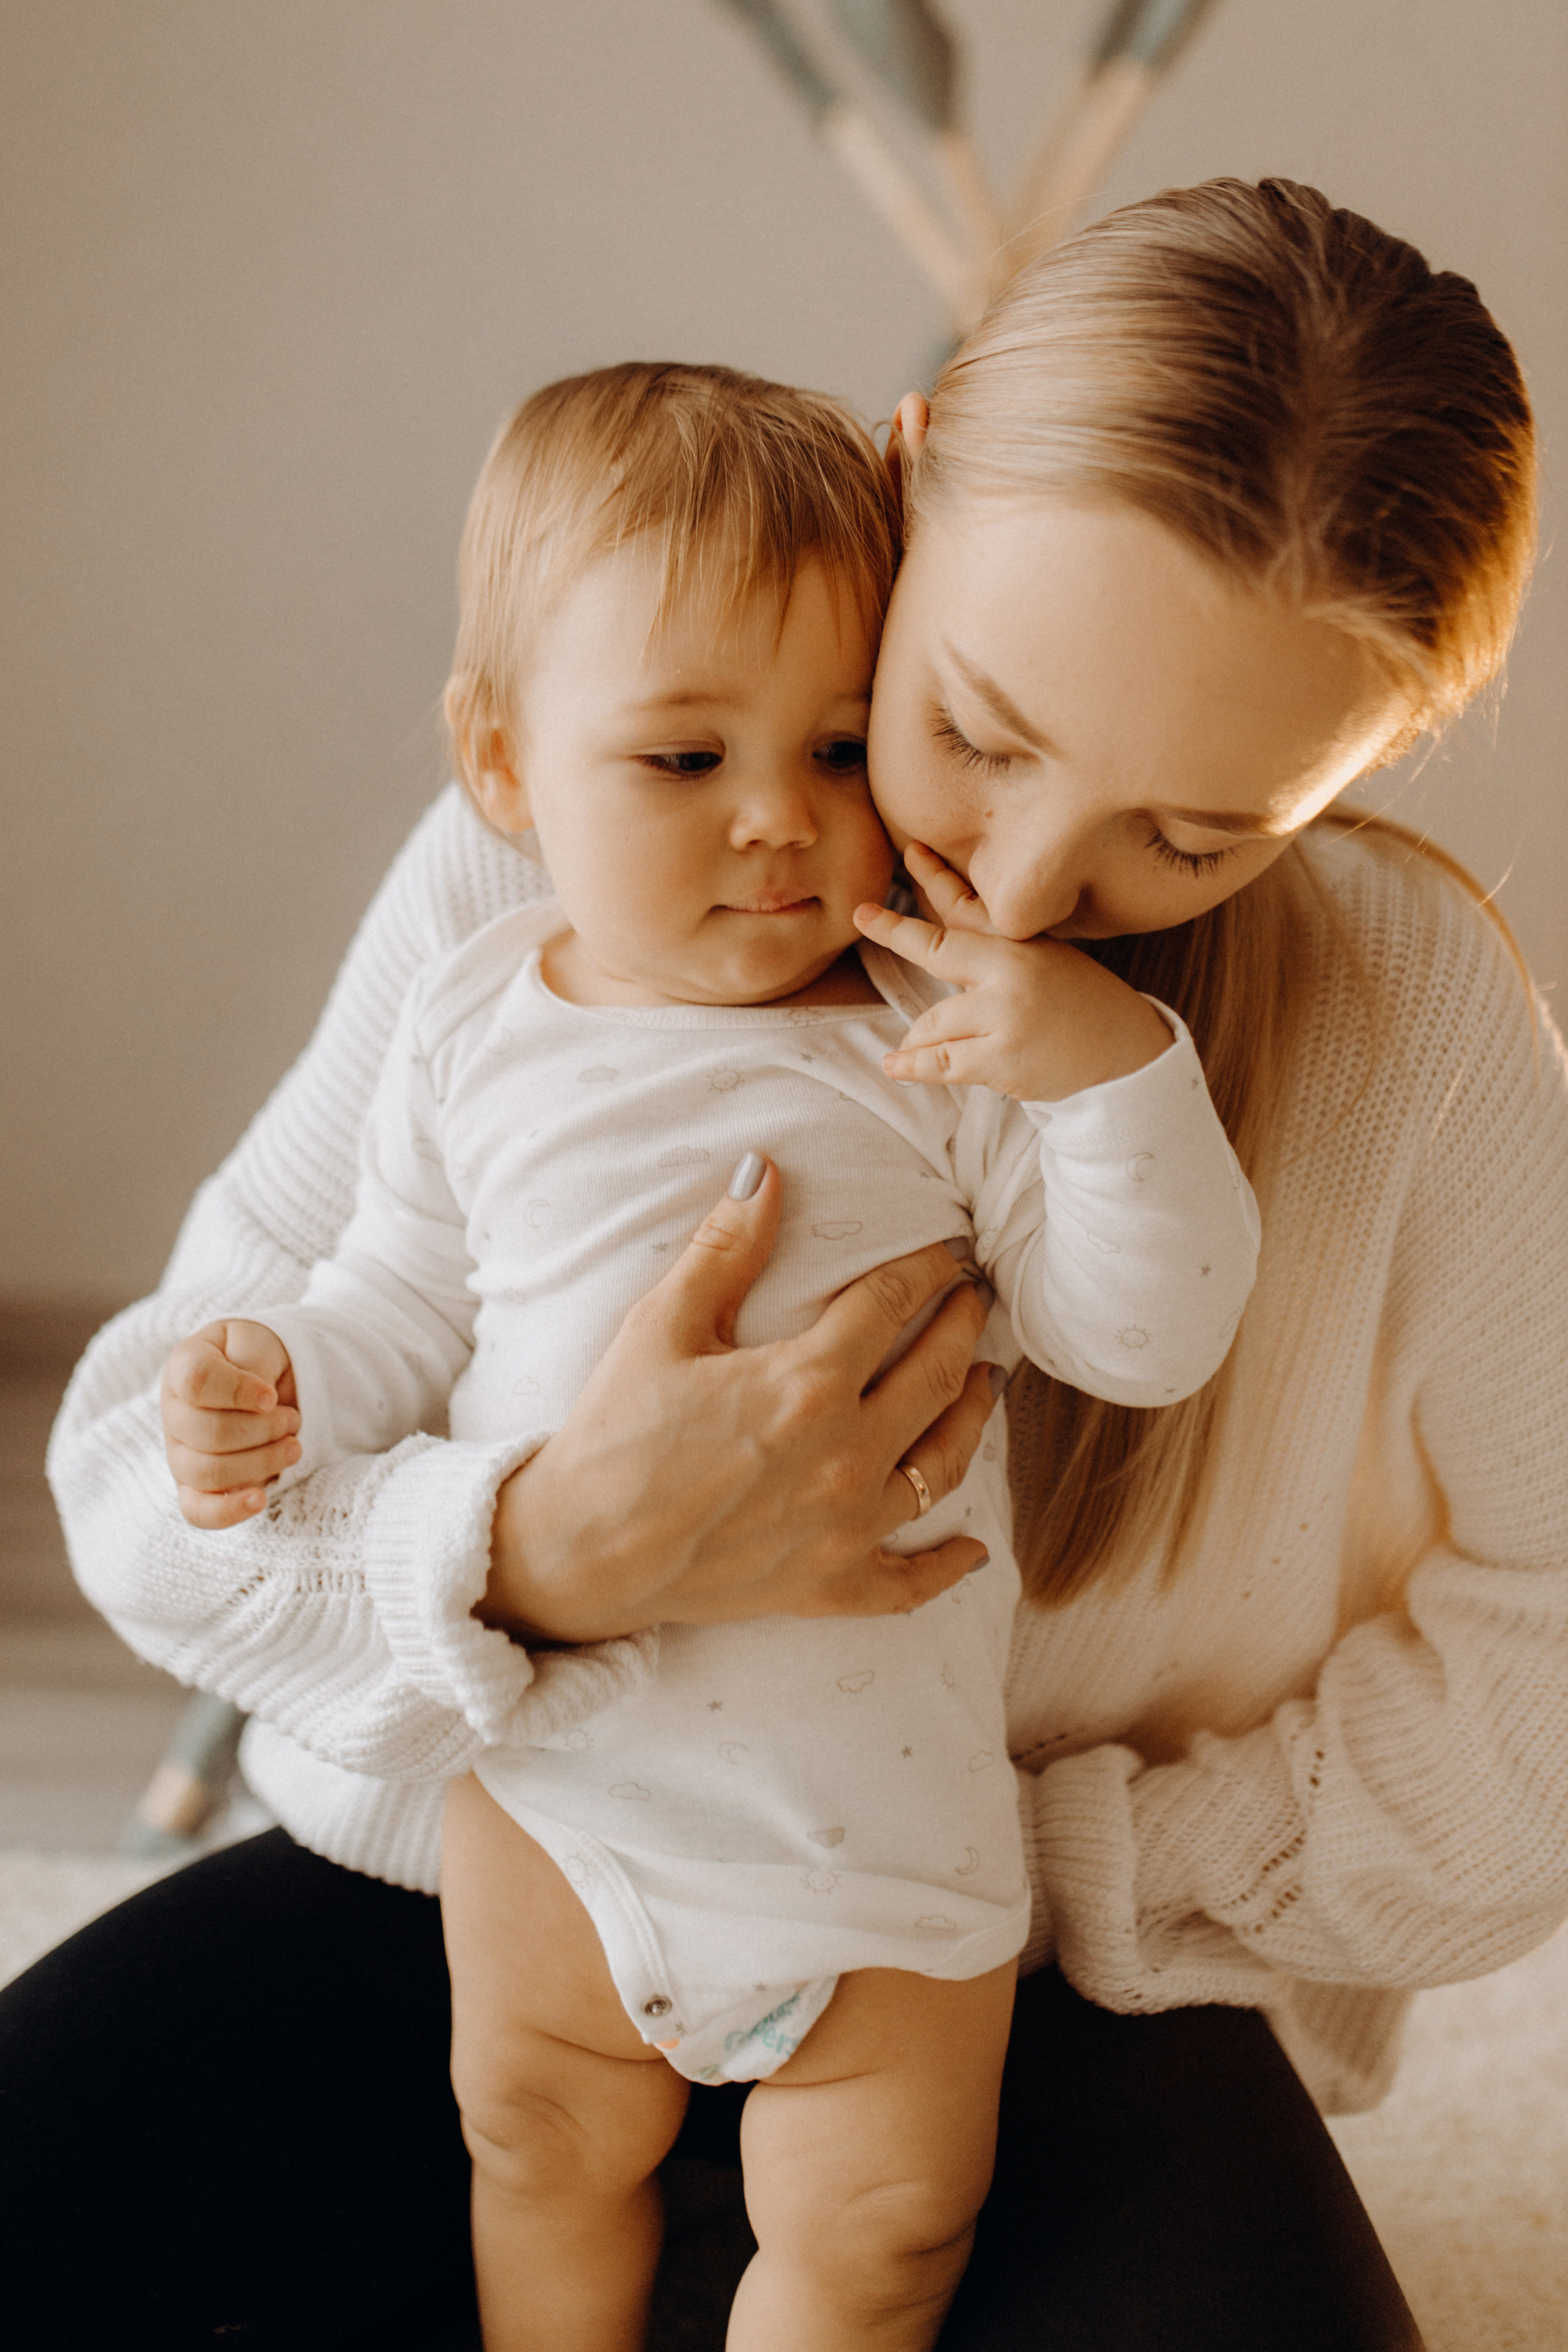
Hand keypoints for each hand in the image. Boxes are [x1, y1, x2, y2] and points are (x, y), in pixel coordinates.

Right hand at [162, 1320, 300, 1528]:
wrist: (266, 1380)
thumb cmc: (259, 1358)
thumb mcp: (259, 1343)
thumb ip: (253, 1363)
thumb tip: (262, 1405)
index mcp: (184, 1366)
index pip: (197, 1381)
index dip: (239, 1391)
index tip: (271, 1396)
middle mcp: (174, 1412)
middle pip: (211, 1433)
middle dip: (264, 1429)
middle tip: (293, 1418)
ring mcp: (180, 1454)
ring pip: (210, 1472)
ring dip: (262, 1462)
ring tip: (293, 1446)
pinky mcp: (194, 1488)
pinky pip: (199, 1511)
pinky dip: (229, 1511)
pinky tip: (261, 1499)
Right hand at [479, 1156, 999, 1642]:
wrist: (577, 1553)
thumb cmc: (614, 1435)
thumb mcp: (661, 1326)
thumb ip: (724, 1249)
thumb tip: (764, 1168)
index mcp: (808, 1383)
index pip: (891, 1304)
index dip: (927, 1268)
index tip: (949, 1250)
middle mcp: (845, 1455)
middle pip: (935, 1377)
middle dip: (963, 1328)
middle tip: (974, 1300)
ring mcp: (845, 1528)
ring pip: (941, 1467)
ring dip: (972, 1418)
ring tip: (984, 1383)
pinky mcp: (829, 1586)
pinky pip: (910, 1582)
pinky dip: (947, 1566)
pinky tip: (974, 1549)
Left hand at [853, 841, 1171, 1101]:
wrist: (1128, 1057)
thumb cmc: (1084, 1008)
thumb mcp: (1047, 962)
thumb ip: (995, 951)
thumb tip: (940, 929)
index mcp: (1023, 945)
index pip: (969, 907)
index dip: (934, 878)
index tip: (909, 851)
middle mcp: (1011, 973)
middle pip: (937, 949)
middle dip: (895, 932)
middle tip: (863, 916)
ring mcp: (1004, 1017)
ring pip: (931, 1024)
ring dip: (921, 1038)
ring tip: (915, 1050)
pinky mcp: (999, 1060)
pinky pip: (938, 1063)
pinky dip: (912, 1066)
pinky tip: (893, 1064)